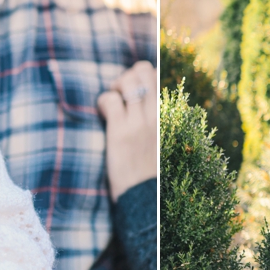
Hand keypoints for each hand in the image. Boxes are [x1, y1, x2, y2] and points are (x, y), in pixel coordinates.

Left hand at [97, 61, 156, 201]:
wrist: (146, 198)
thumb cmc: (152, 175)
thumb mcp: (162, 144)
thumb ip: (155, 124)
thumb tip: (143, 108)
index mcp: (167, 117)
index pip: (154, 76)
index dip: (139, 76)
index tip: (130, 91)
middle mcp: (155, 115)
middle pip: (142, 71)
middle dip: (126, 77)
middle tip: (118, 95)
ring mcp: (138, 122)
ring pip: (126, 81)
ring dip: (114, 87)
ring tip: (110, 105)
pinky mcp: (121, 132)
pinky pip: (110, 100)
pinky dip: (103, 102)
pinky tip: (102, 115)